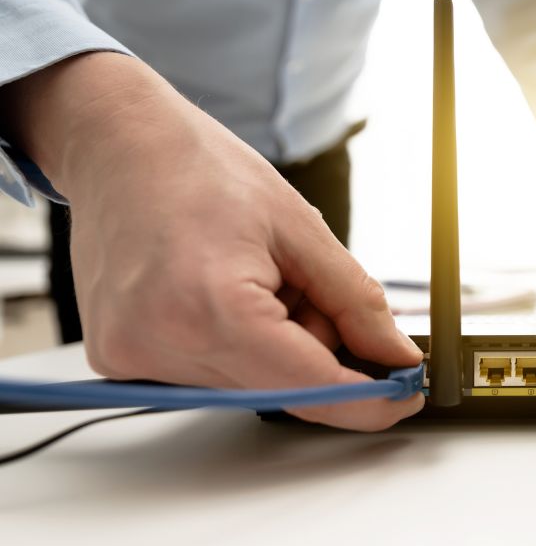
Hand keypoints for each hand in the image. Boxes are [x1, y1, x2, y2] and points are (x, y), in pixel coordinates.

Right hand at [1, 53, 423, 429]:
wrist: (121, 146)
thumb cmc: (202, 169)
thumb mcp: (301, 228)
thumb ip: (356, 303)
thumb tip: (396, 357)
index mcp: (212, 308)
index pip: (310, 388)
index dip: (369, 400)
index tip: (407, 394)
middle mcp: (161, 346)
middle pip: (281, 388)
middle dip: (318, 349)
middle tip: (307, 284)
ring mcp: (132, 357)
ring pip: (250, 384)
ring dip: (277, 344)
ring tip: (255, 275)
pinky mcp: (119, 358)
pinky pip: (210, 373)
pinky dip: (240, 342)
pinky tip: (224, 291)